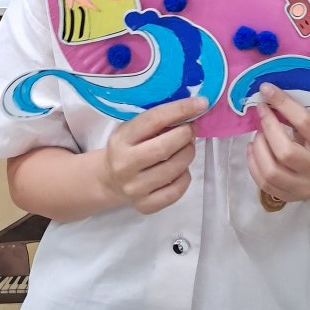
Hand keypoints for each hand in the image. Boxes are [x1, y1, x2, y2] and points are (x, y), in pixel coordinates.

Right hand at [103, 96, 205, 214]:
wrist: (109, 180)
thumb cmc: (127, 148)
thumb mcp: (132, 129)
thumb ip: (156, 121)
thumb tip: (192, 108)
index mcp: (121, 139)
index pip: (154, 120)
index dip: (180, 110)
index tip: (201, 103)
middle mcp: (124, 164)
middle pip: (165, 147)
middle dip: (185, 135)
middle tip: (191, 130)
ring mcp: (134, 188)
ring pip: (174, 169)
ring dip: (188, 154)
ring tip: (186, 147)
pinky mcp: (145, 205)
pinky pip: (176, 191)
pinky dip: (185, 177)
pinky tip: (180, 169)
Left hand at [246, 84, 309, 203]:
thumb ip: (300, 116)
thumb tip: (269, 96)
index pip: (305, 123)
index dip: (283, 104)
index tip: (266, 89)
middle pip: (286, 152)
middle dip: (268, 128)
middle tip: (262, 113)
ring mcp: (305, 187)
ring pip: (272, 172)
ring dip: (258, 148)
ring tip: (258, 135)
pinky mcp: (292, 197)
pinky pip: (265, 184)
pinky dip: (254, 165)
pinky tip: (254, 150)